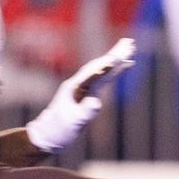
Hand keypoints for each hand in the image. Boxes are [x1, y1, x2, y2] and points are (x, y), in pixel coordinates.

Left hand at [26, 37, 136, 152]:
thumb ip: (85, 112)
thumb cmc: (59, 130)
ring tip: (130, 49)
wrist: (48, 135)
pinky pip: (103, 79)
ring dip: (115, 59)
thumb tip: (96, 102)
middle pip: (100, 65)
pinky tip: (120, 67)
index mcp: (75, 88)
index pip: (94, 73)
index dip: (107, 65)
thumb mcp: (73, 123)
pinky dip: (113, 72)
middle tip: (130, 43)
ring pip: (102, 69)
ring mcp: (83, 88)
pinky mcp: (87, 94)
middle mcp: (80, 84)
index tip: (119, 57)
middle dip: (115, 55)